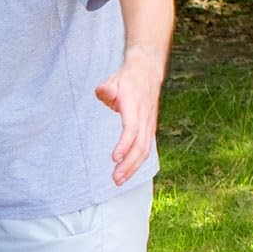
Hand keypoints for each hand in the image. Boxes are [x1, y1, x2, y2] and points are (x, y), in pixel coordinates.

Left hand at [95, 48, 163, 185]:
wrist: (148, 71)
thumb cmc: (126, 79)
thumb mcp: (113, 79)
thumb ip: (106, 88)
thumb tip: (103, 92)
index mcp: (134, 105)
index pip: (131, 128)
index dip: (124, 144)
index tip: (114, 158)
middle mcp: (144, 116)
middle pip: (140, 145)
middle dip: (128, 164)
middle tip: (115, 178)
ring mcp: (149, 123)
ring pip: (145, 149)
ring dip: (133, 167)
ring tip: (119, 179)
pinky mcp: (149, 128)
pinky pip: (146, 148)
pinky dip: (137, 162)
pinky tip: (127, 171)